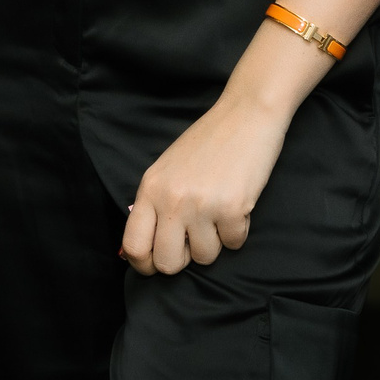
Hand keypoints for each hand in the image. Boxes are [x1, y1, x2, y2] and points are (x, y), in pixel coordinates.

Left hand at [121, 97, 287, 275]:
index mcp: (150, 189)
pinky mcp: (232, 209)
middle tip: (194, 240)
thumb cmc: (208, 143)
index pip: (133, 246)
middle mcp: (171, 200)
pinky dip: (238, 229)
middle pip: (167, 262)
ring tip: (219, 211)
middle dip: (183, 259)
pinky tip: (238, 203)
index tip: (157, 264)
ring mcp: (201, 206)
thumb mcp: (168, 170)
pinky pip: (234, 243)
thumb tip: (146, 248)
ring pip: (205, 257)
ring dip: (215, 241)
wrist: (245, 115)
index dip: (145, 265)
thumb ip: (155, 204)